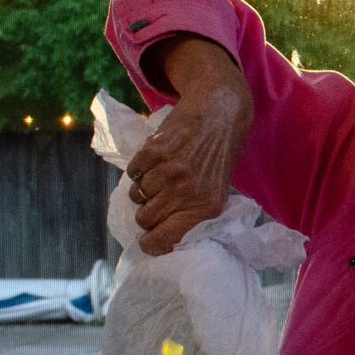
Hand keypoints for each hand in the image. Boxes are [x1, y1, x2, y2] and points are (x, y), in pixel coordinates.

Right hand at [125, 38, 250, 254]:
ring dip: (144, 189)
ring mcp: (170, 170)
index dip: (150, 243)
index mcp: (207, 208)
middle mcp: (188, 192)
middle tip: (158, 200)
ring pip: (137, 196)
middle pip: (145, 219)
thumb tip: (161, 236)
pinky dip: (139, 168)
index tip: (147, 240)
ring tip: (161, 175)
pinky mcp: (155, 150)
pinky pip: (133, 172)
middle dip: (147, 213)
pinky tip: (156, 160)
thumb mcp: (218, 190)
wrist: (221, 111)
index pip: (164, 240)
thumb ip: (193, 213)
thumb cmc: (220, 154)